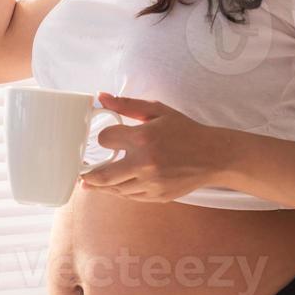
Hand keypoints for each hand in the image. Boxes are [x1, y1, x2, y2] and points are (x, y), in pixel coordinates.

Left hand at [78, 92, 219, 201]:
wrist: (213, 156)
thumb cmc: (185, 130)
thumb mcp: (157, 111)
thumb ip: (127, 104)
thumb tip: (100, 97)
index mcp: (143, 138)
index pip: (105, 140)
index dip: (103, 138)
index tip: (106, 138)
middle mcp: (144, 163)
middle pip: (103, 175)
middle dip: (89, 176)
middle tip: (81, 175)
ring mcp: (151, 183)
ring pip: (116, 189)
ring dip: (103, 186)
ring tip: (93, 182)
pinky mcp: (157, 196)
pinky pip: (130, 197)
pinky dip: (120, 192)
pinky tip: (116, 187)